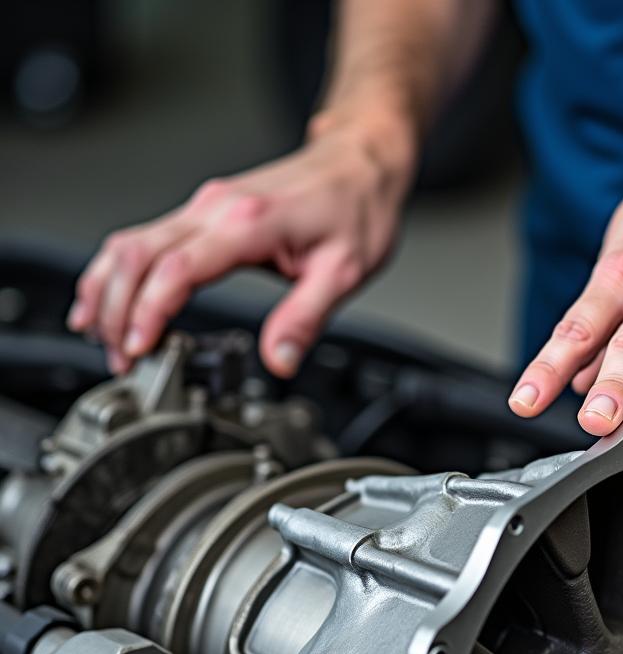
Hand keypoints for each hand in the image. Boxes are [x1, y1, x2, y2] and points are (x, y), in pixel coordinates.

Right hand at [67, 112, 415, 376]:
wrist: (361, 164)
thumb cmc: (356, 211)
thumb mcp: (344, 273)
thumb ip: (306, 318)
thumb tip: (281, 361)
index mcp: (247, 223)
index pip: (176, 269)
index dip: (149, 313)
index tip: (140, 349)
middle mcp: (216, 208)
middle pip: (137, 256)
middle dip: (116, 311)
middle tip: (120, 359)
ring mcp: (204, 206)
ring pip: (130, 244)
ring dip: (107, 290)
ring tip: (103, 338)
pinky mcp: (203, 211)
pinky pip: (143, 238)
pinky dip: (117, 270)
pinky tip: (108, 298)